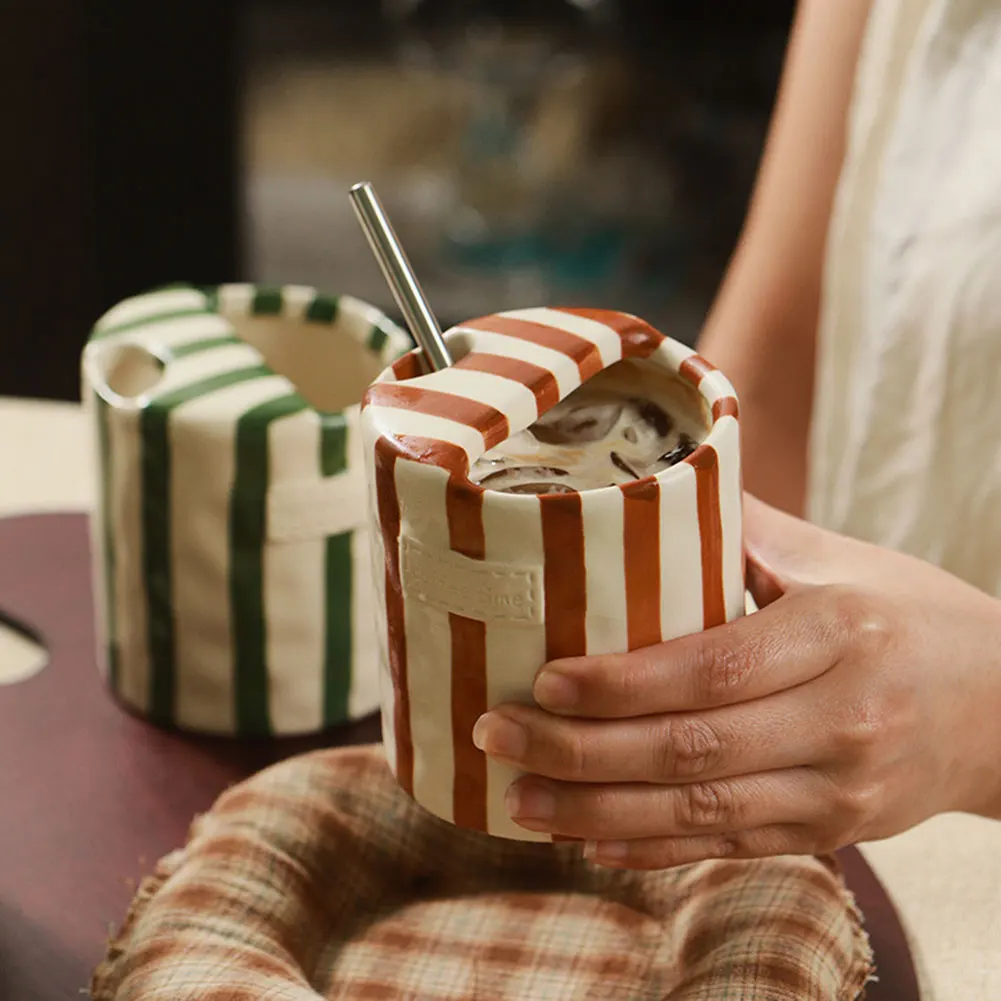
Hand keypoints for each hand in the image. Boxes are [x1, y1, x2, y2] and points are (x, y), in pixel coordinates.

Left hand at [472, 496, 1000, 867]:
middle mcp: (842, 720)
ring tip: (519, 798)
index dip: (624, 682)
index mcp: (838, 634)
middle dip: (581, 750)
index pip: (716, 668)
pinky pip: (729, 849)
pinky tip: (587, 840)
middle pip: (692, 749)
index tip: (546, 679)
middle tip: (498, 733)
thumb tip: (644, 486)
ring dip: (597, 813)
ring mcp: (838, 790)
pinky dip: (652, 850)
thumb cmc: (912, 615)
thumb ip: (744, 529)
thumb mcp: (840, 559)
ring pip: (700, 815)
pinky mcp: (831, 833)